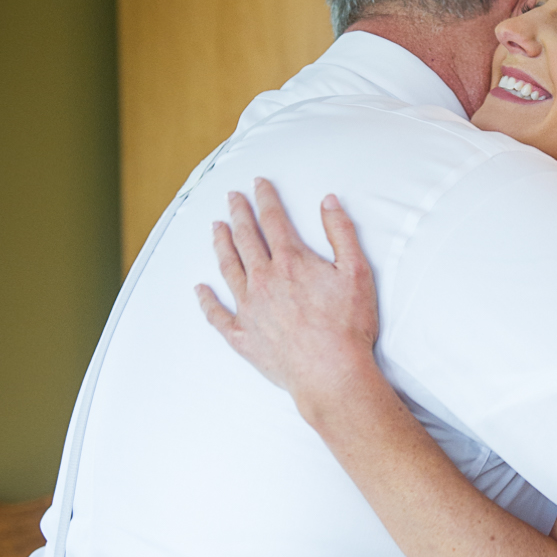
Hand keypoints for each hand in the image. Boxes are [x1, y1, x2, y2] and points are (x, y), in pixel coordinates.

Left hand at [196, 180, 379, 414]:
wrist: (331, 372)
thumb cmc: (348, 326)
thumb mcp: (357, 272)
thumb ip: (341, 233)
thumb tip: (328, 202)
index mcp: (290, 261)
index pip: (273, 220)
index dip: (265, 199)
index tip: (258, 184)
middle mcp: (262, 279)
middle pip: (246, 239)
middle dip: (238, 214)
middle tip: (231, 198)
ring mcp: (248, 308)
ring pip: (228, 268)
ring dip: (220, 245)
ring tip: (216, 229)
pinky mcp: (242, 335)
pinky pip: (217, 314)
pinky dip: (206, 300)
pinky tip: (200, 289)